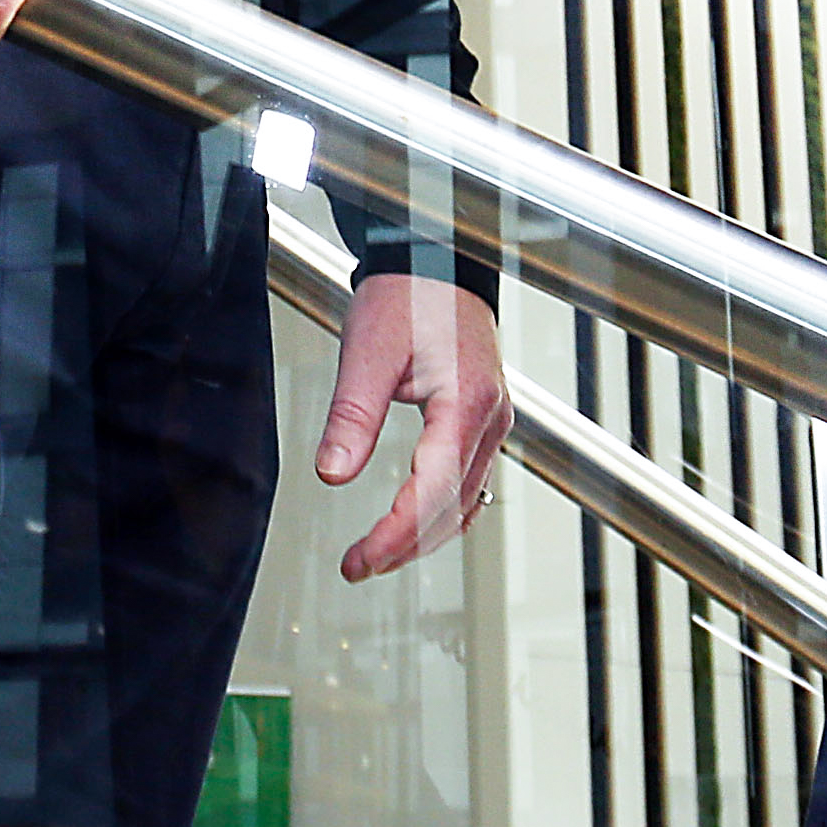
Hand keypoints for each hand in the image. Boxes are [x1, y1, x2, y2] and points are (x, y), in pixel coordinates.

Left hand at [313, 273, 508, 578]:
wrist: (437, 260)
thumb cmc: (409, 294)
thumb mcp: (368, 350)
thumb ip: (352, 415)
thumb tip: (333, 473)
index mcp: (467, 403)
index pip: (433, 493)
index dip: (395, 536)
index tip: (359, 560)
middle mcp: (490, 418)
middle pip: (453, 509)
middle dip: (405, 546)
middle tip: (358, 566)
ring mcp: (493, 421)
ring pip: (465, 503)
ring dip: (423, 536)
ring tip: (376, 555)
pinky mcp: (484, 419)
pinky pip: (468, 483)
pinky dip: (441, 513)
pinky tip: (413, 525)